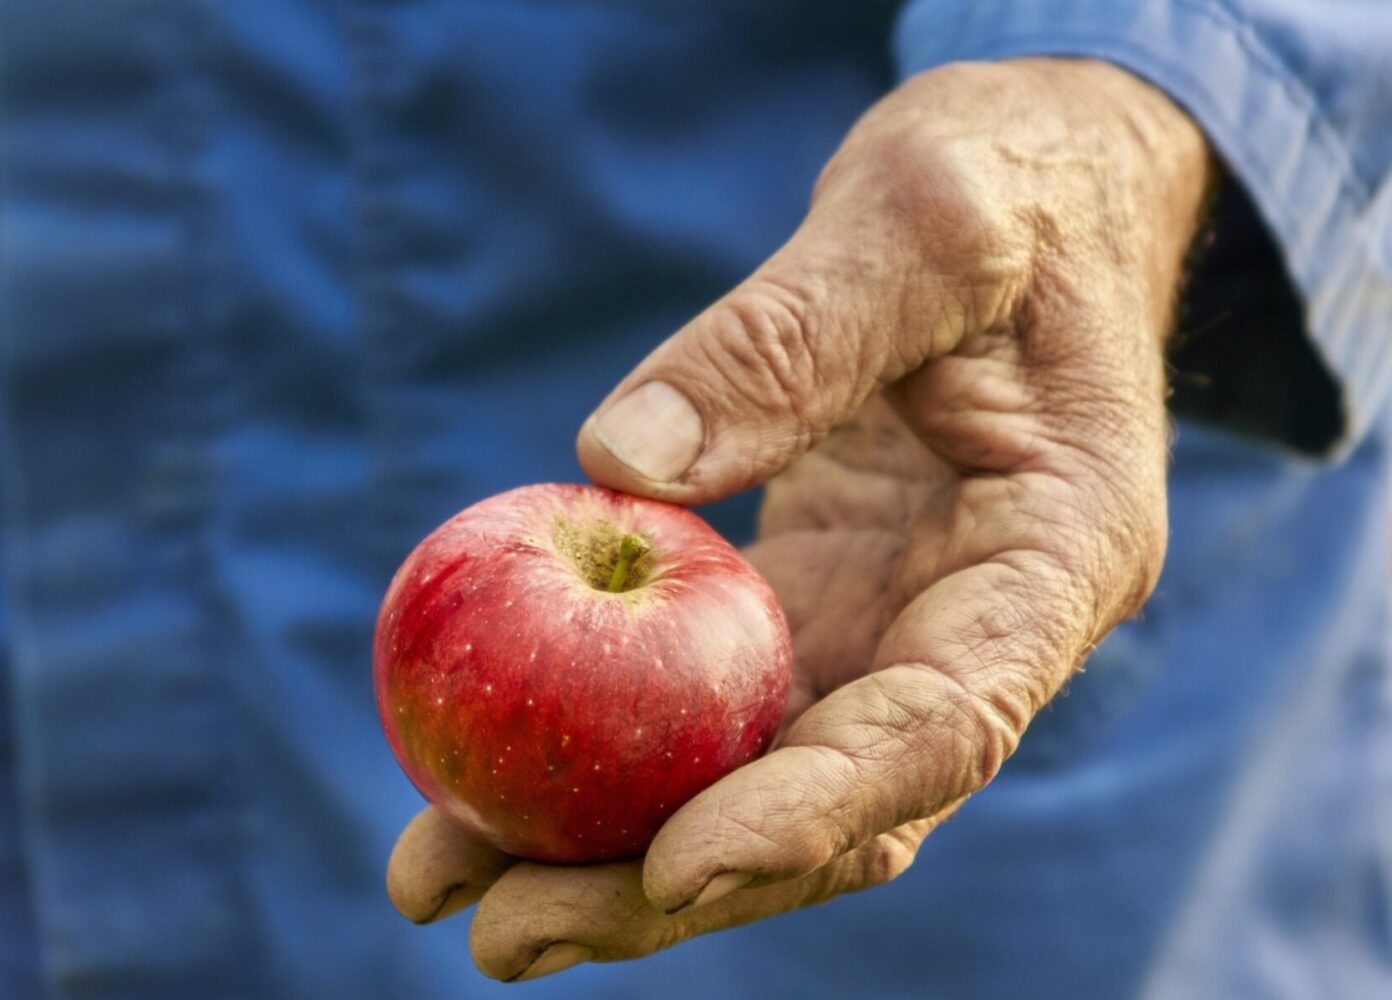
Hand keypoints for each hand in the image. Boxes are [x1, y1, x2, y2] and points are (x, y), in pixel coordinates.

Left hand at [387, 58, 1210, 980]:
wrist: (1022, 202)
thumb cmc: (1009, 191)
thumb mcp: (922, 222)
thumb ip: (792, 336)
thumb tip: (611, 470)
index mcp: (1053, 562)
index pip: (940, 728)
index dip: (808, 815)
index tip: (669, 870)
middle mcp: (972, 631)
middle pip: (828, 808)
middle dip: (669, 888)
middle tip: (501, 935)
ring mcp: (886, 629)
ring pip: (753, 779)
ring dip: (608, 847)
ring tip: (444, 886)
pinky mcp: (810, 605)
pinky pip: (707, 700)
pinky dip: (606, 745)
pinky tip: (481, 771)